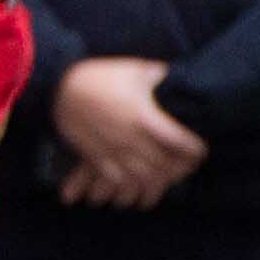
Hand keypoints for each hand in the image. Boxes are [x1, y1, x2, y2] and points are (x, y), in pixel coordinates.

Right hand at [49, 54, 206, 206]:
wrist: (58, 85)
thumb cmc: (99, 75)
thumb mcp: (135, 70)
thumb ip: (159, 75)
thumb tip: (176, 76)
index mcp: (145, 117)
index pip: (181, 143)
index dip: (196, 150)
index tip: (201, 151)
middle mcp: (131, 139)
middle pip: (164, 167)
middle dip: (180, 171)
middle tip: (187, 168)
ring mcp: (112, 151)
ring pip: (142, 180)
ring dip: (156, 185)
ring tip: (164, 183)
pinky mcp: (94, 157)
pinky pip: (116, 182)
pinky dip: (129, 190)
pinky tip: (136, 190)